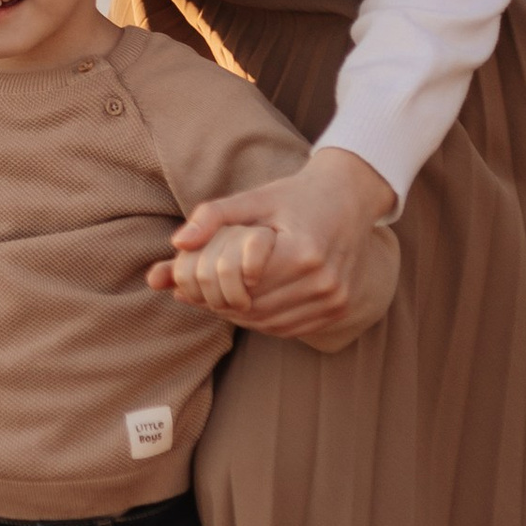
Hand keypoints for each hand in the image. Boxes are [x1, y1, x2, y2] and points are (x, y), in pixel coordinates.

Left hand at [146, 148, 396, 347]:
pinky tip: (250, 302)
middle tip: (200, 290)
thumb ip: (212, 217)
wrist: (348, 198)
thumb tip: (177, 244)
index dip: (212, 283)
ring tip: (223, 294)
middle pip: (253, 307)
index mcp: (302, 251)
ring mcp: (334, 297)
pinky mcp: (338, 309)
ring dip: (239, 314)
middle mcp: (323, 279)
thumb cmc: (294, 197)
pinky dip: (263, 321)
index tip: (199, 273)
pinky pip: (288, 328)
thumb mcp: (252, 198)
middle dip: (220, 301)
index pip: (241, 283)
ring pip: (268, 322)